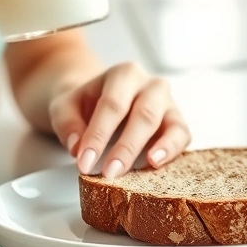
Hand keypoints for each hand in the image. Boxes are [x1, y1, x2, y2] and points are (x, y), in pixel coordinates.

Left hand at [48, 62, 190, 178]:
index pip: (112, 104)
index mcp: (123, 74)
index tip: (85, 162)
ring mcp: (168, 103)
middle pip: (144, 114)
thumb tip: (77, 147)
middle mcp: (150, 85)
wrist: (98, 98)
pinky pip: (182, 135)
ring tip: (148, 165)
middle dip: (127, 146)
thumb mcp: (64, 106)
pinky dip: (173, 149)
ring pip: (170, 123)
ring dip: (159, 148)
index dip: (99, 134)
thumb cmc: (84, 103)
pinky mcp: (176, 122)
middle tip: (110, 172)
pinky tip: (157, 163)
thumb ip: (67, 123)